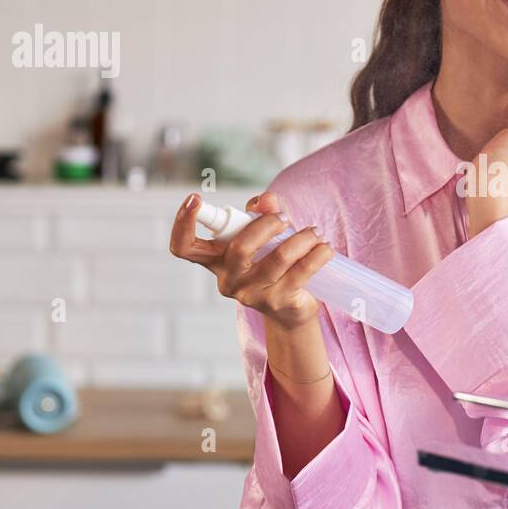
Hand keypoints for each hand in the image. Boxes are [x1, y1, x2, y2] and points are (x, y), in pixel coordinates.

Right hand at [168, 191, 333, 332]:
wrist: (289, 309)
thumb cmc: (270, 262)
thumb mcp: (263, 235)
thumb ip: (261, 212)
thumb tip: (268, 200)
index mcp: (215, 260)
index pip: (184, 247)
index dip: (182, 223)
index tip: (194, 199)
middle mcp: (229, 279)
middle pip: (239, 248)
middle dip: (265, 225)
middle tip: (284, 218)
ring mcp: (252, 294)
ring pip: (278, 259)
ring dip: (301, 239)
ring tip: (315, 232)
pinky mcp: (278, 302)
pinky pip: (301, 273)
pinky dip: (317, 255)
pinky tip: (325, 248)